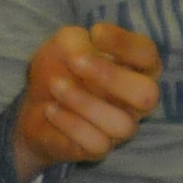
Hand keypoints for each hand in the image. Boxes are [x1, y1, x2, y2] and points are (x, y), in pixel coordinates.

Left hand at [11, 21, 162, 180]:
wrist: (35, 105)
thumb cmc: (61, 69)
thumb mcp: (64, 43)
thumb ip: (78, 41)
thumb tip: (86, 52)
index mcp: (136, 69)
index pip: (148, 55)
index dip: (126, 44)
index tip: (95, 33)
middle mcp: (136, 101)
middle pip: (148, 96)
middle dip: (110, 77)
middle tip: (76, 61)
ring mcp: (121, 127)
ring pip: (122, 125)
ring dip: (83, 101)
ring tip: (55, 85)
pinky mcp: (100, 149)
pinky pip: (97, 143)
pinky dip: (70, 124)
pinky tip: (50, 109)